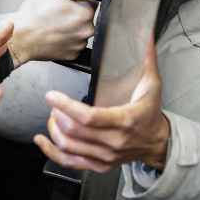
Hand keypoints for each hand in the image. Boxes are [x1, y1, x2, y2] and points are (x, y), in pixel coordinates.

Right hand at [9, 0, 95, 66]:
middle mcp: (86, 29)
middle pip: (86, 15)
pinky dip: (67, 38)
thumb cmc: (31, 17)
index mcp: (84, 12)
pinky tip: (55, 33)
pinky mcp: (73, 54)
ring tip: (55, 23)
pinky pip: (74, 42)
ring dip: (72, 26)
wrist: (19, 39)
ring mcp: (80, 44)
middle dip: (75, 12)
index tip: (69, 0)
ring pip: (80, 29)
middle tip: (59, 12)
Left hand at [34, 37, 168, 170]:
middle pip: (75, 132)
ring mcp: (106, 156)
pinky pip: (70, 162)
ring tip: (52, 116)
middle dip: (58, 115)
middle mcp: (114, 142)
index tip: (52, 95)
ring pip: (69, 147)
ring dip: (54, 130)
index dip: (66, 106)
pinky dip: (52, 152)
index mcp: (125, 120)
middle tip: (53, 102)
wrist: (157, 142)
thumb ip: (146, 58)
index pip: (89, 117)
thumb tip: (145, 35)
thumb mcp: (153, 84)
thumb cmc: (150, 112)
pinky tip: (42, 141)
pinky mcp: (99, 165)